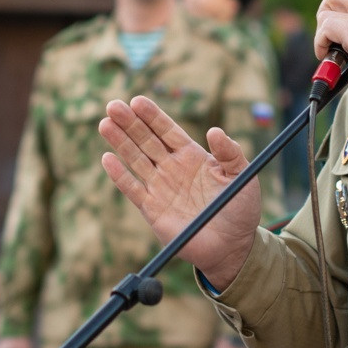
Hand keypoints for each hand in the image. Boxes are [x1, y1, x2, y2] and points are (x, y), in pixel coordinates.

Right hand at [99, 96, 263, 288]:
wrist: (231, 247)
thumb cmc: (239, 209)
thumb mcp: (242, 176)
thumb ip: (230, 152)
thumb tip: (215, 131)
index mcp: (192, 156)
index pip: (167, 130)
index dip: (152, 116)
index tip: (138, 101)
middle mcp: (172, 168)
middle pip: (146, 140)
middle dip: (130, 122)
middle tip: (113, 106)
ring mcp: (160, 187)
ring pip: (135, 159)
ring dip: (120, 141)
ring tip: (105, 123)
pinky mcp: (152, 209)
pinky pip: (132, 188)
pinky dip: (119, 175)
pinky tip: (107, 159)